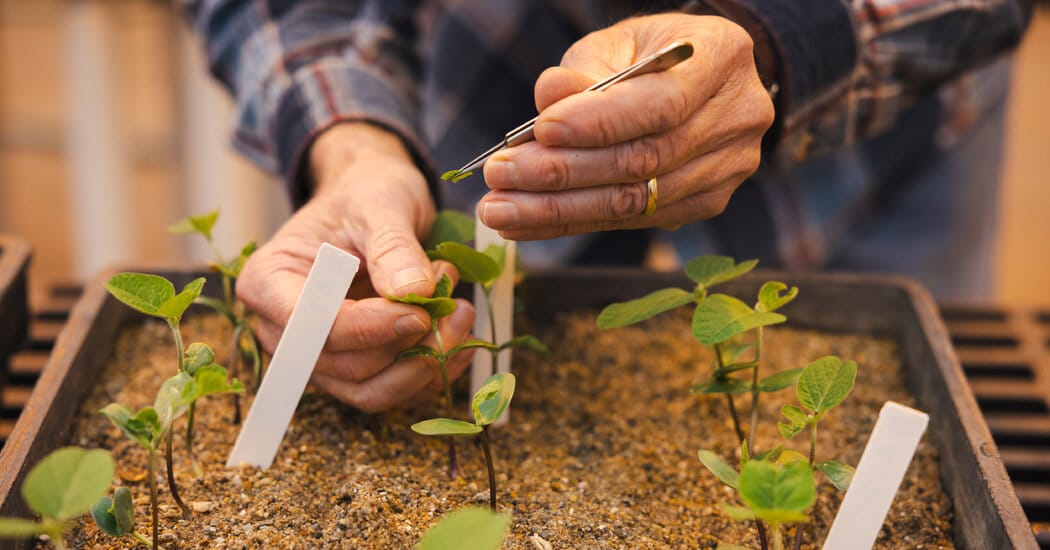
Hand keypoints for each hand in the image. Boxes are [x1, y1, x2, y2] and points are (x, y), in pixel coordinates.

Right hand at [236, 122, 475, 412]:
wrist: (374, 201)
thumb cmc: (366, 194)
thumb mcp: (381, 203)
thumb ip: (393, 247)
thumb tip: (413, 292)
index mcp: (269, 281)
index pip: (311, 327)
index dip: (369, 328)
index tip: (420, 311)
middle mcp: (284, 329)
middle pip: (344, 365)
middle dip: (407, 344)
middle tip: (454, 302)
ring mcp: (319, 355)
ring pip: (369, 390)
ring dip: (424, 364)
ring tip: (460, 315)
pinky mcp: (354, 368)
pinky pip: (391, 390)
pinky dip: (430, 373)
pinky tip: (458, 337)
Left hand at [477, 13, 773, 239]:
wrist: (698, 81)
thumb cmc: (649, 54)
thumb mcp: (616, 44)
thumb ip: (583, 70)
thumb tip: (549, 100)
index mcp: (723, 58)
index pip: (662, 103)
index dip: (600, 123)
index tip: (541, 131)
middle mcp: (738, 118)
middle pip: (646, 160)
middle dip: (564, 173)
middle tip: (501, 175)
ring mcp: (728, 168)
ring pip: (637, 201)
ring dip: (559, 209)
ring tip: (500, 209)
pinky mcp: (706, 203)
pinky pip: (633, 221)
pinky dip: (573, 224)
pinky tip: (526, 224)